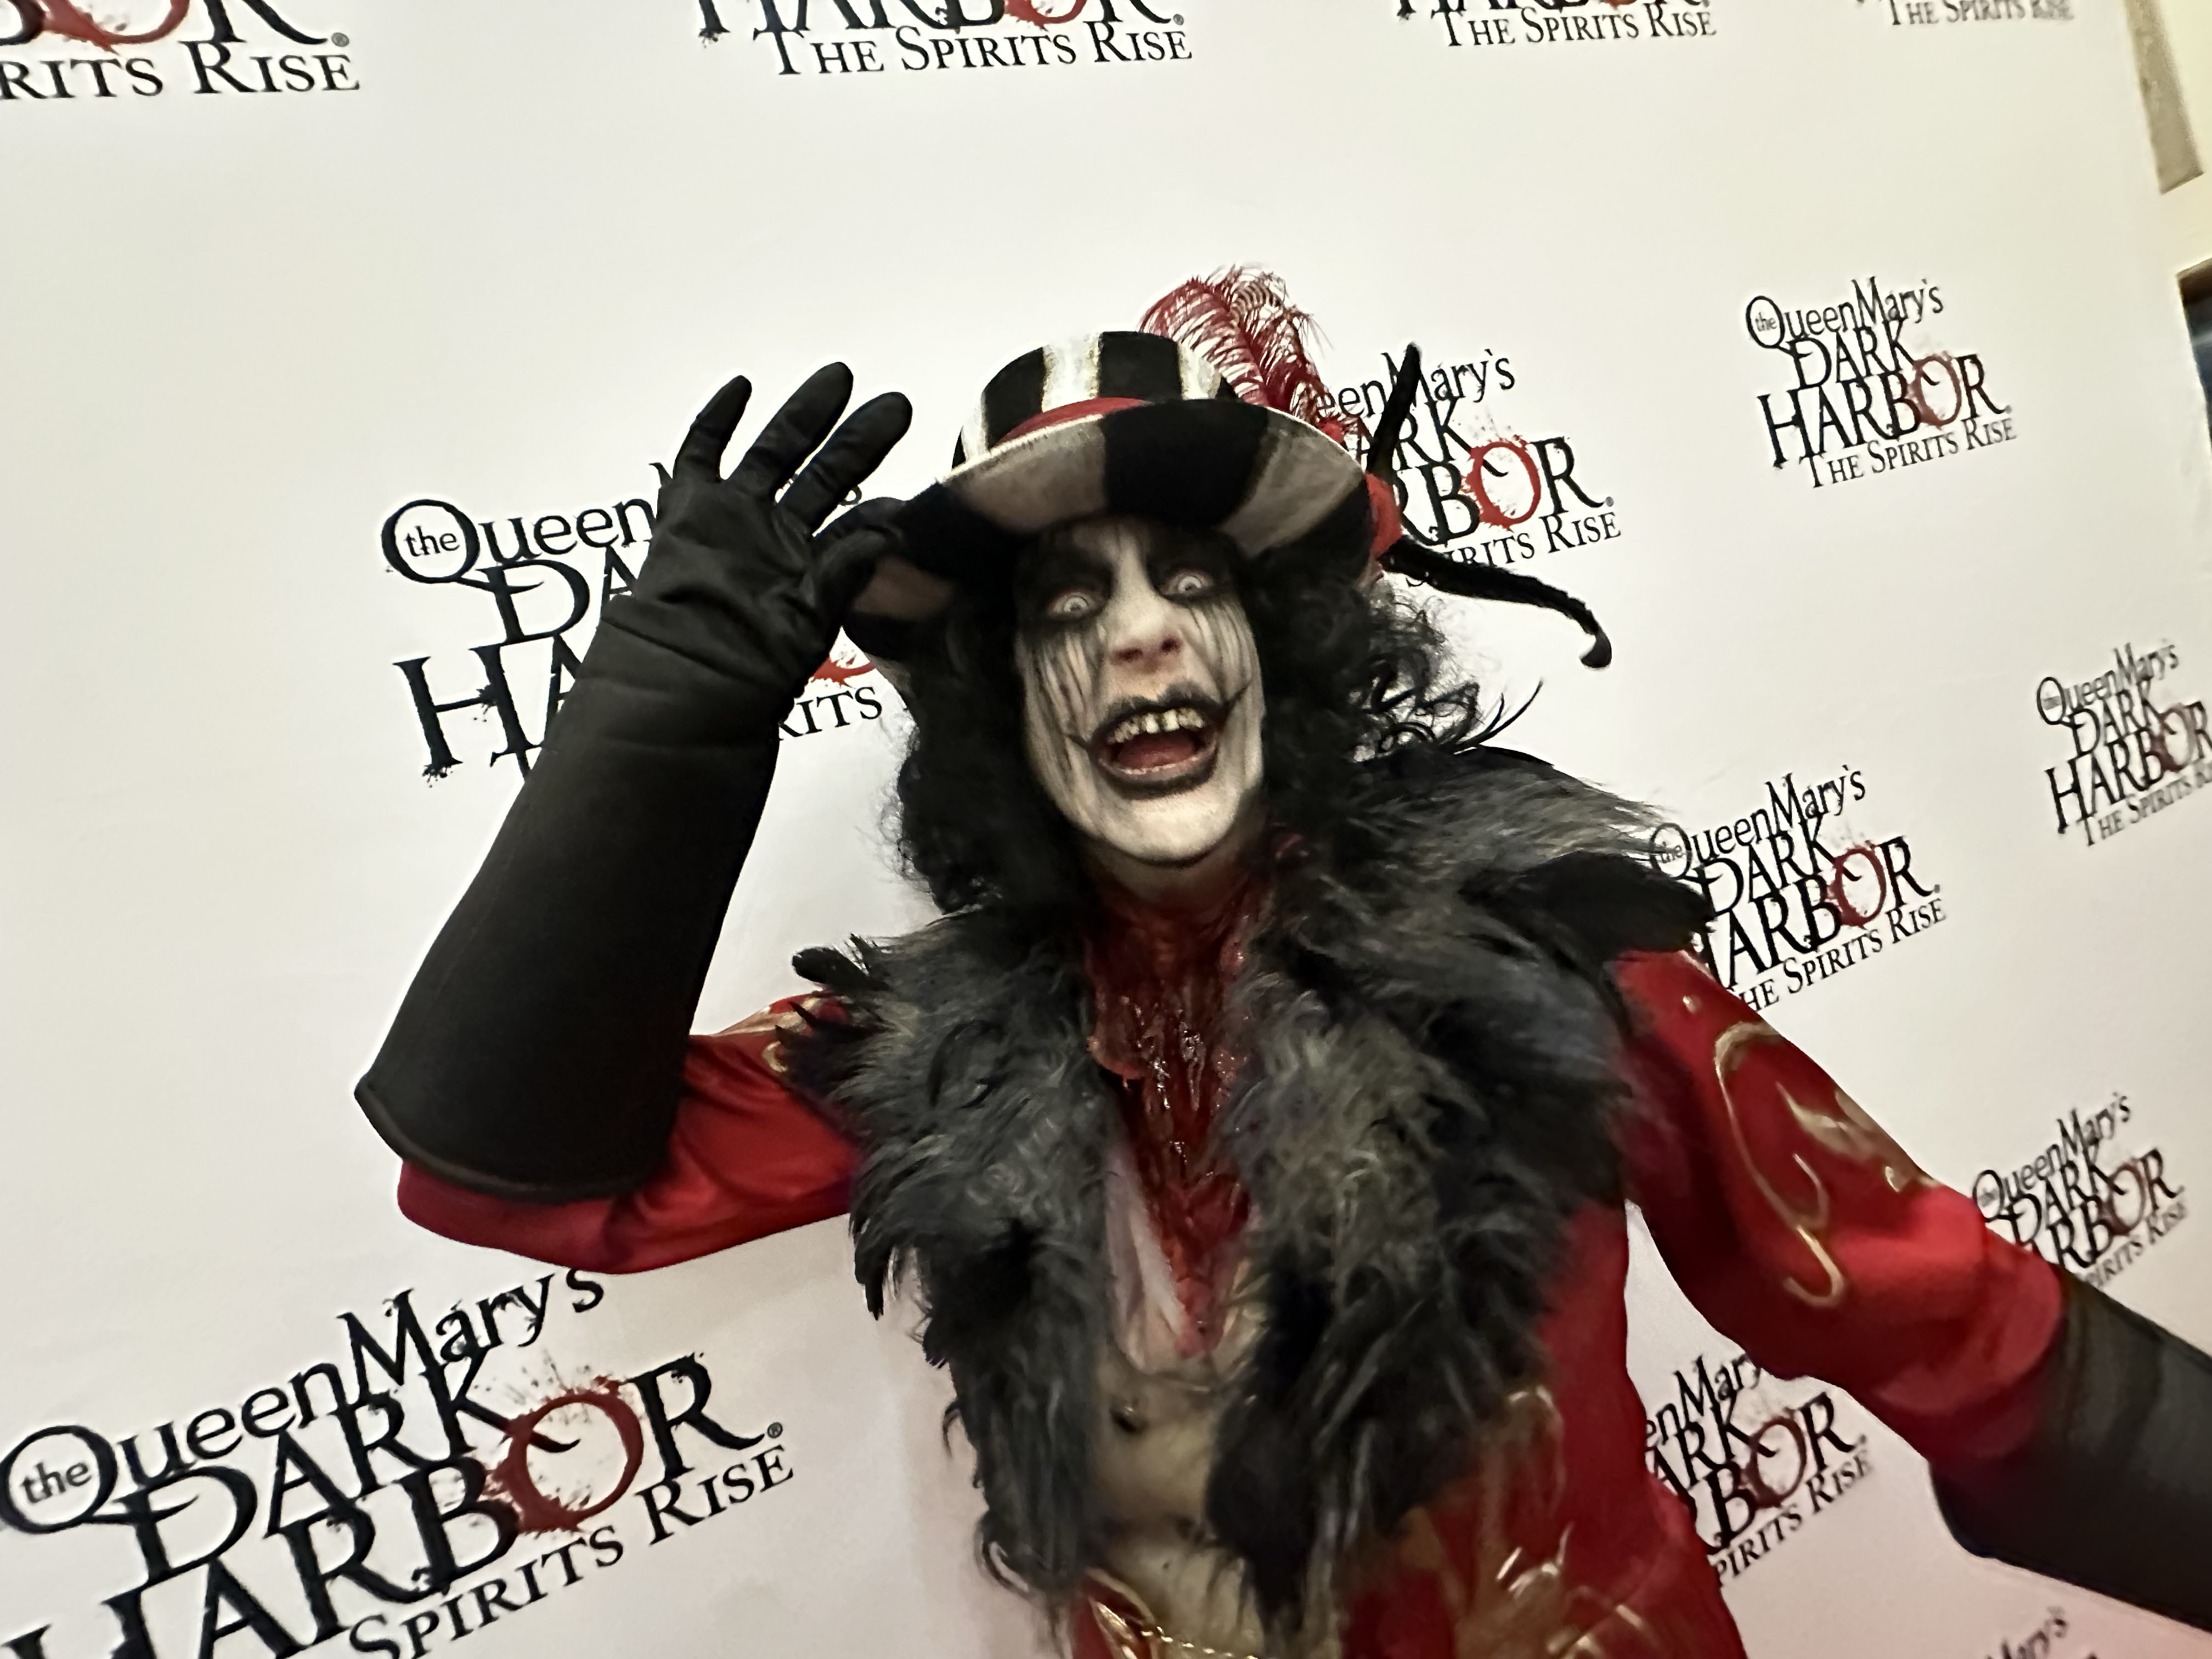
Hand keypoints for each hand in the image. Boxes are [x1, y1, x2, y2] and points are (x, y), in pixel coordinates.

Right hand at [603, 364, 912, 715]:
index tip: (914, 491)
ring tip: (839, 377)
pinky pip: (699, 455)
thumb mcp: (812, 620)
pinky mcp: (688, 511)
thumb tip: (889, 533)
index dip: (884, 505)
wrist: (686, 672)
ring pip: (773, 453)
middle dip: (859, 439)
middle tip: (895, 405)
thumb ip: (847, 572)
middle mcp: (774, 539)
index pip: (856, 523)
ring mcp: (732, 520)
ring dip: (804, 415)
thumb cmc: (747, 667)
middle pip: (824, 474)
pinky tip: (740, 387)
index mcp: (809, 570)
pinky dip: (715, 421)